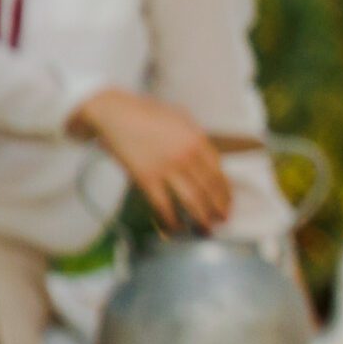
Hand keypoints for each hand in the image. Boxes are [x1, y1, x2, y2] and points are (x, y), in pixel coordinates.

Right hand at [71, 89, 230, 232]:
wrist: (114, 113)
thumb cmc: (147, 114)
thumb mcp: (181, 119)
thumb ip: (196, 138)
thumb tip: (209, 160)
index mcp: (199, 141)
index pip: (219, 174)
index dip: (226, 194)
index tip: (227, 205)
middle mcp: (187, 156)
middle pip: (209, 190)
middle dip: (218, 210)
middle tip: (221, 222)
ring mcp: (167, 168)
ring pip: (192, 201)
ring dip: (200, 219)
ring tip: (205, 230)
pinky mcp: (146, 178)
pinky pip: (164, 205)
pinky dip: (171, 220)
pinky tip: (174, 228)